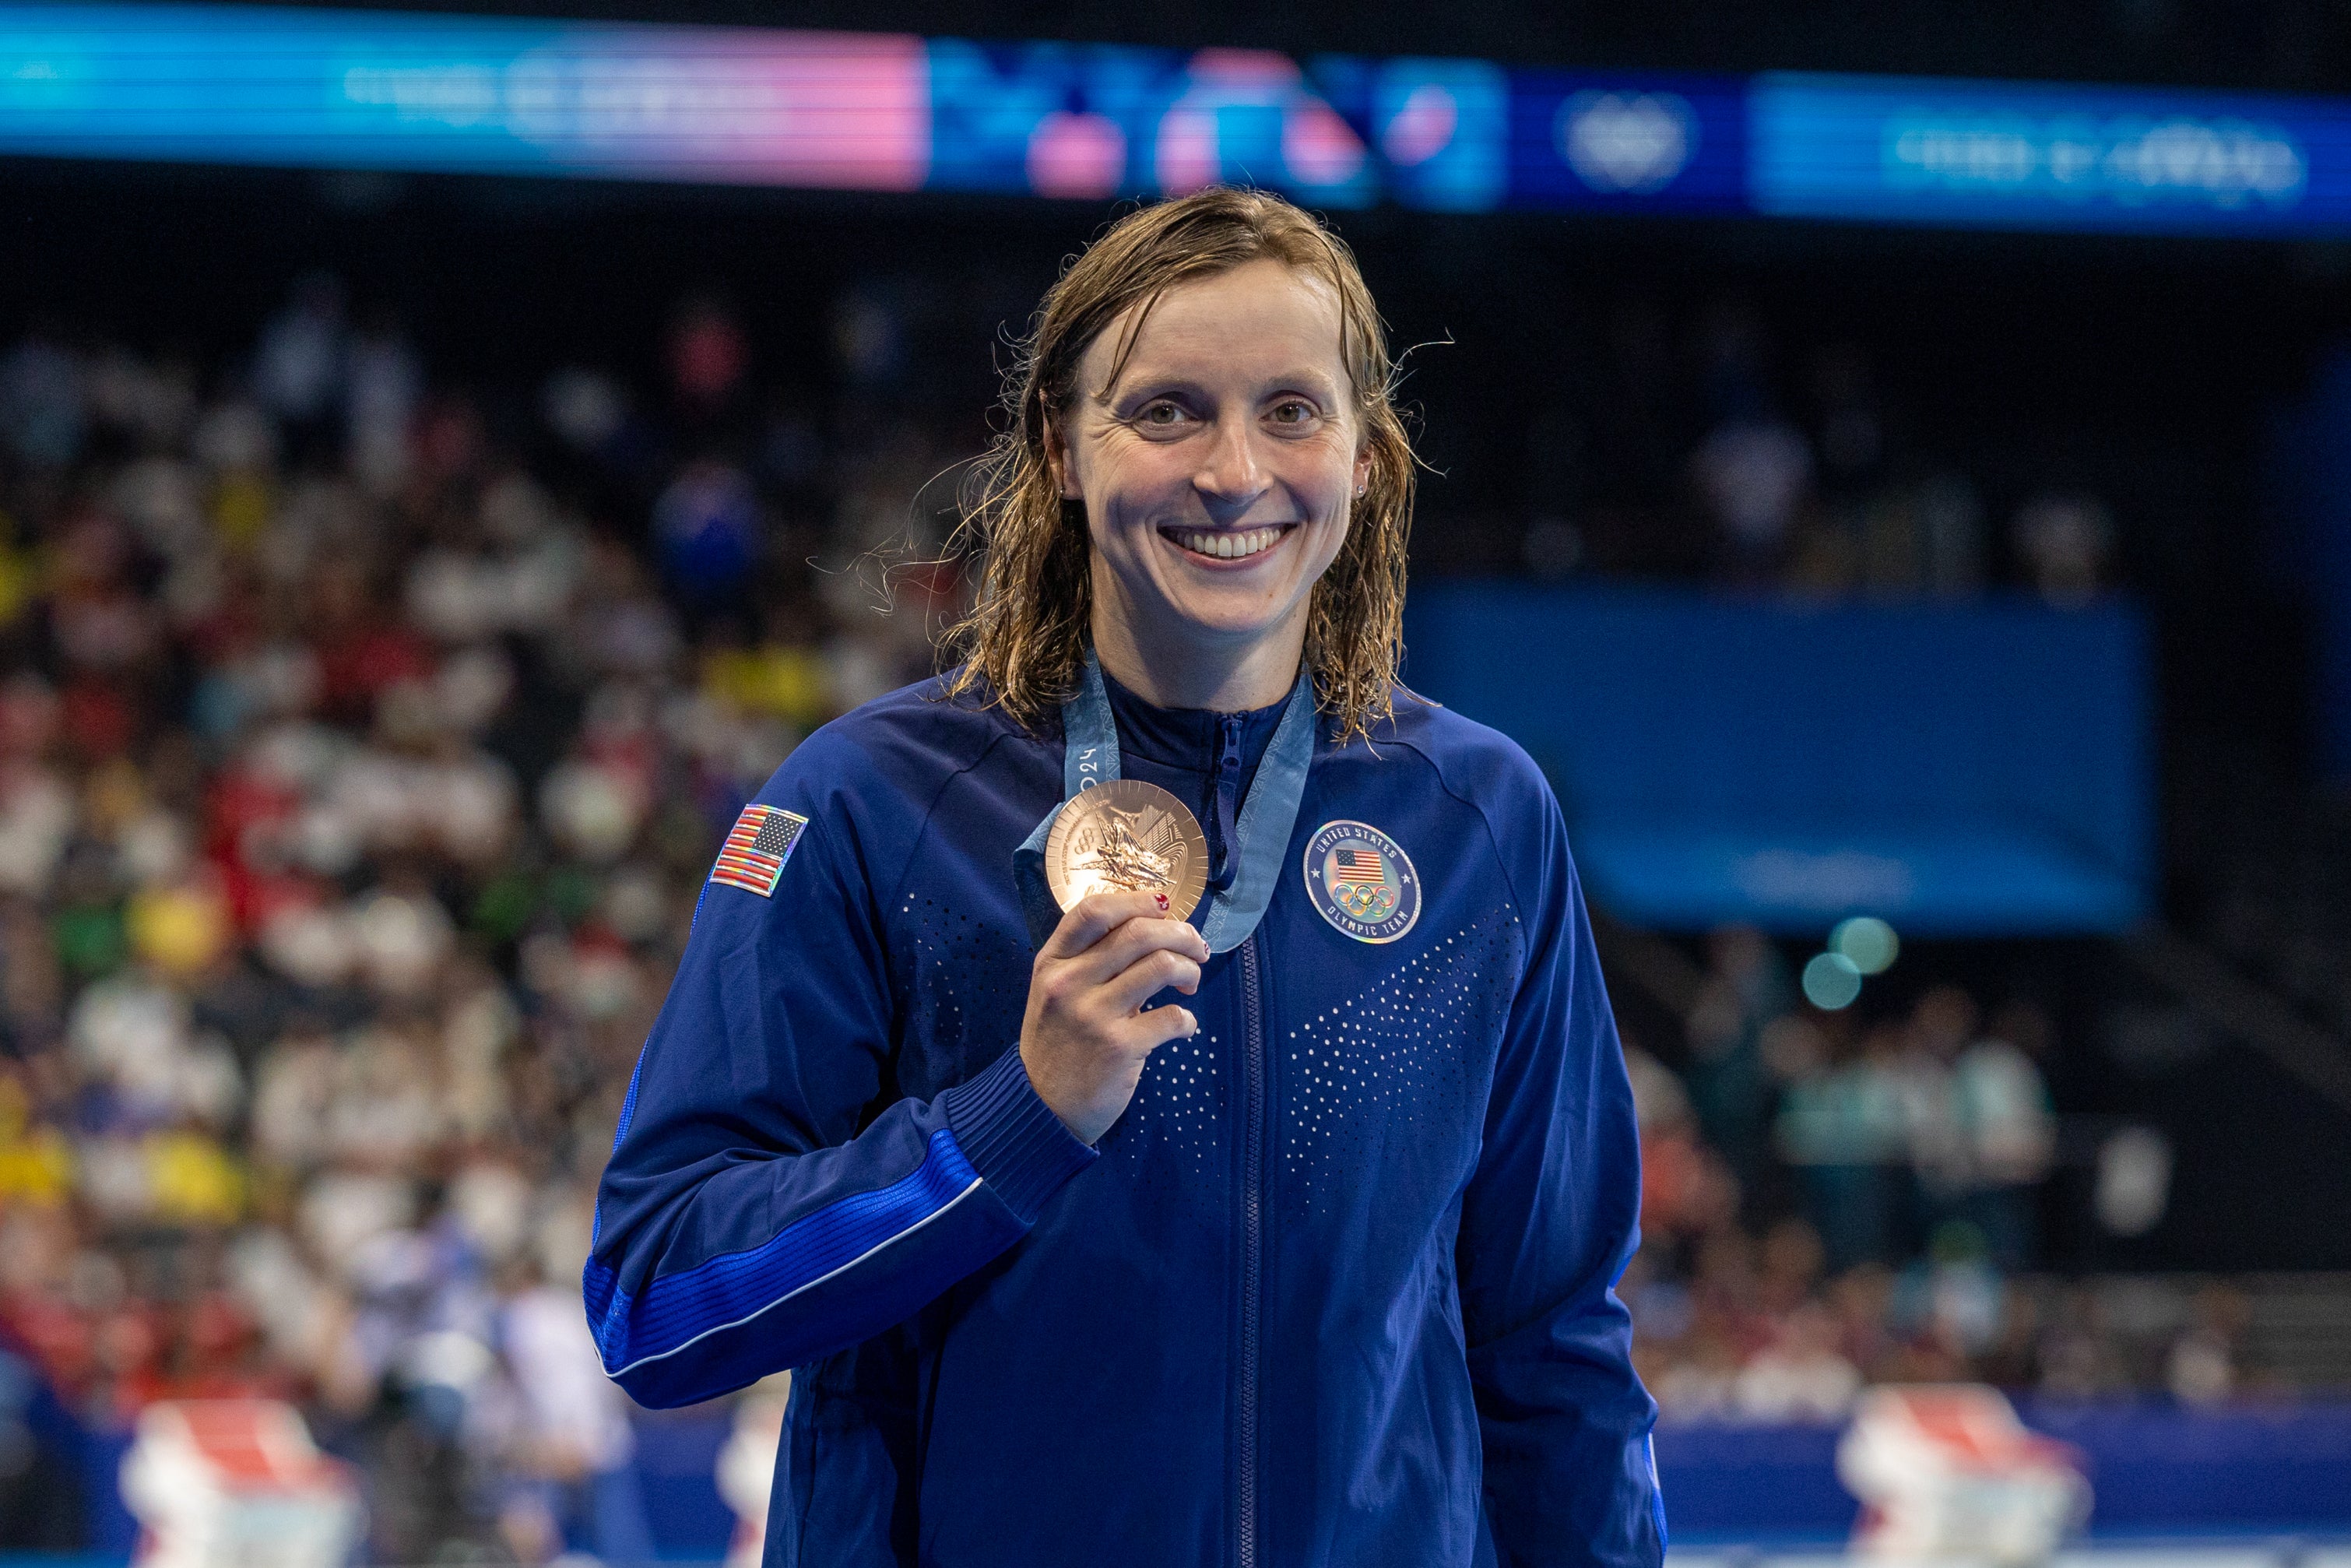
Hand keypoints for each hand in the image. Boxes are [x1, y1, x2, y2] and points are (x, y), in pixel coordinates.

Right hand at [1018, 890, 1208, 1144]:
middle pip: (1139, 932)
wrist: (1042, 1108)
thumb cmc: (1057, 1045)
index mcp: (1052, 963)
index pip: (1094, 910)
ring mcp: (1093, 1015)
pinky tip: (1183, 1026)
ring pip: (1162, 966)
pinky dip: (1188, 1019)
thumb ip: (1089, 962)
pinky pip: (1172, 1017)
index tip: (1165, 907)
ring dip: (1190, 969)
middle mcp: (1070, 983)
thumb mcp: (1055, 994)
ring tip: (1190, 984)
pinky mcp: (1118, 1048)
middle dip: (1181, 933)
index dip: (1138, 899)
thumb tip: (1150, 929)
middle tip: (1197, 947)